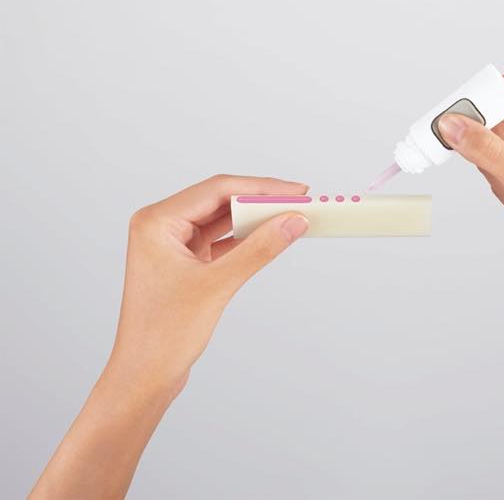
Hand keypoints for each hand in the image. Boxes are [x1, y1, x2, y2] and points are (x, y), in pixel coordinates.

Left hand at [112, 175, 309, 393]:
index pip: (217, 190)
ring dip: (255, 219)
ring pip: (222, 219)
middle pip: (220, 200)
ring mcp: (172, 244)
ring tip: (289, 217)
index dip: (260, 188)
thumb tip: (292, 223)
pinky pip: (221, 240)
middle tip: (298, 202)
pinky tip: (270, 237)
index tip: (295, 190)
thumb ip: (259, 249)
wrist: (144, 375)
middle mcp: (161, 226)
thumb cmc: (163, 335)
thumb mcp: (218, 285)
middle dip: (260, 201)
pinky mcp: (184, 261)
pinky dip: (246, 239)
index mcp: (156, 221)